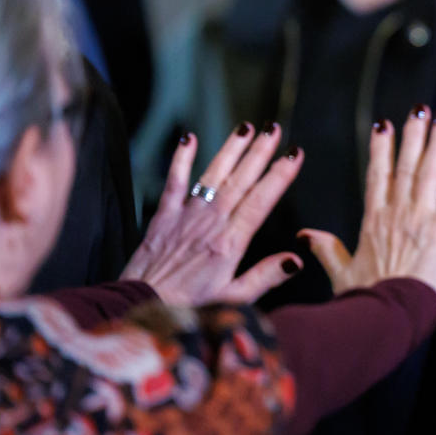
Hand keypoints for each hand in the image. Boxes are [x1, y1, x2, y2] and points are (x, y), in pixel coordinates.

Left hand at [122, 124, 304, 304]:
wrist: (139, 305)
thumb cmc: (188, 307)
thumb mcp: (234, 300)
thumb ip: (266, 277)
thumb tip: (297, 259)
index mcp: (230, 242)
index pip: (262, 200)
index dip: (280, 175)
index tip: (295, 154)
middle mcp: (211, 222)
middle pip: (241, 180)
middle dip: (260, 152)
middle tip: (274, 129)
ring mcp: (187, 215)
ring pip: (214, 174)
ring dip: (231, 149)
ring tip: (246, 127)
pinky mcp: (164, 216)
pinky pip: (174, 181)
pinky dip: (181, 159)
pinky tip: (189, 138)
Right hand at [299, 107, 435, 301]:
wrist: (384, 315)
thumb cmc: (364, 299)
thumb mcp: (341, 273)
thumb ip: (326, 249)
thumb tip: (305, 236)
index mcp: (374, 220)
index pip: (378, 175)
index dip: (381, 149)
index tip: (383, 125)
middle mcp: (398, 211)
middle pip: (406, 165)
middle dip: (412, 135)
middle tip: (419, 109)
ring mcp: (421, 216)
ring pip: (430, 169)